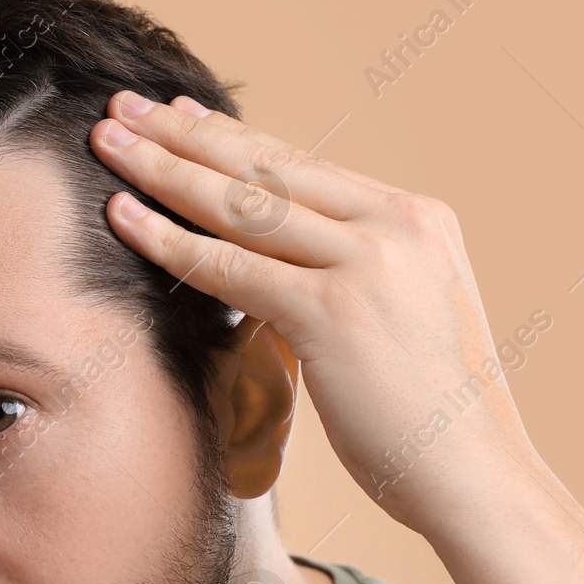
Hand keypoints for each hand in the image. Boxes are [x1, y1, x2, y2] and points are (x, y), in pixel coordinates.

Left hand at [89, 91, 545, 534]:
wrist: (475, 477)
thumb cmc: (428, 417)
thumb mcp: (401, 317)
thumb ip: (350, 276)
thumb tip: (279, 264)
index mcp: (419, 218)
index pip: (305, 163)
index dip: (233, 136)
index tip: (179, 114)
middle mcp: (397, 224)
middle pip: (268, 165)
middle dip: (185, 133)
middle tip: (124, 106)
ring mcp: (369, 263)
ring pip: (242, 203)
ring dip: (164, 168)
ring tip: (108, 141)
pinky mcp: (335, 311)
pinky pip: (230, 267)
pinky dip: (169, 240)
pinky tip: (122, 216)